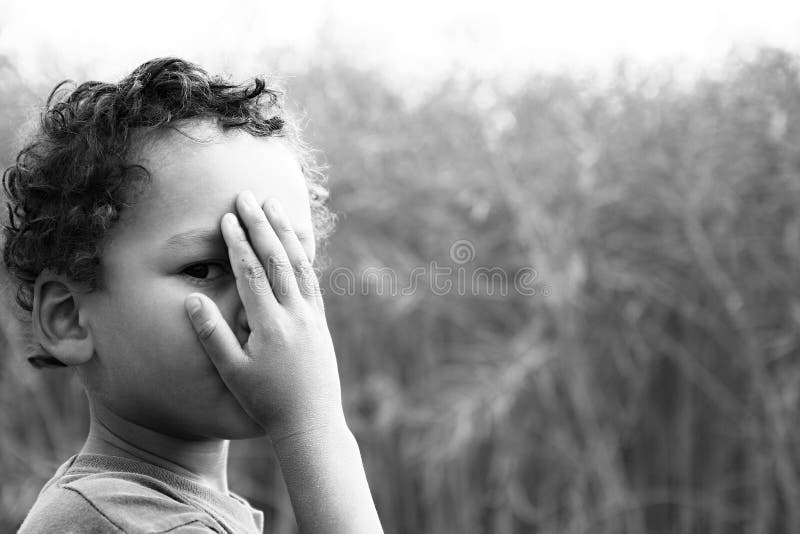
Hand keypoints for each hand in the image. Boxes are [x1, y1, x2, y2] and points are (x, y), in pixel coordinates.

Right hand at [184, 190, 344, 441]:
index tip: (228, 217)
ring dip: (285, 233)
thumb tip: (193, 299)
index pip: (252, 273)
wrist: (311, 421)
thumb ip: (212, 335)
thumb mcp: (233, 373)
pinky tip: (296, 241)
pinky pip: (313, 279)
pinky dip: (304, 255)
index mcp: (270, 325)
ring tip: (273, 206)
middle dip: (260, 225)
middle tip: (247, 196)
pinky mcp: (320, 321)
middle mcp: (295, 314)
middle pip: (276, 259)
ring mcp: (311, 315)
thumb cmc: (266, 401)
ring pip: (299, 264)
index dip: (238, 243)